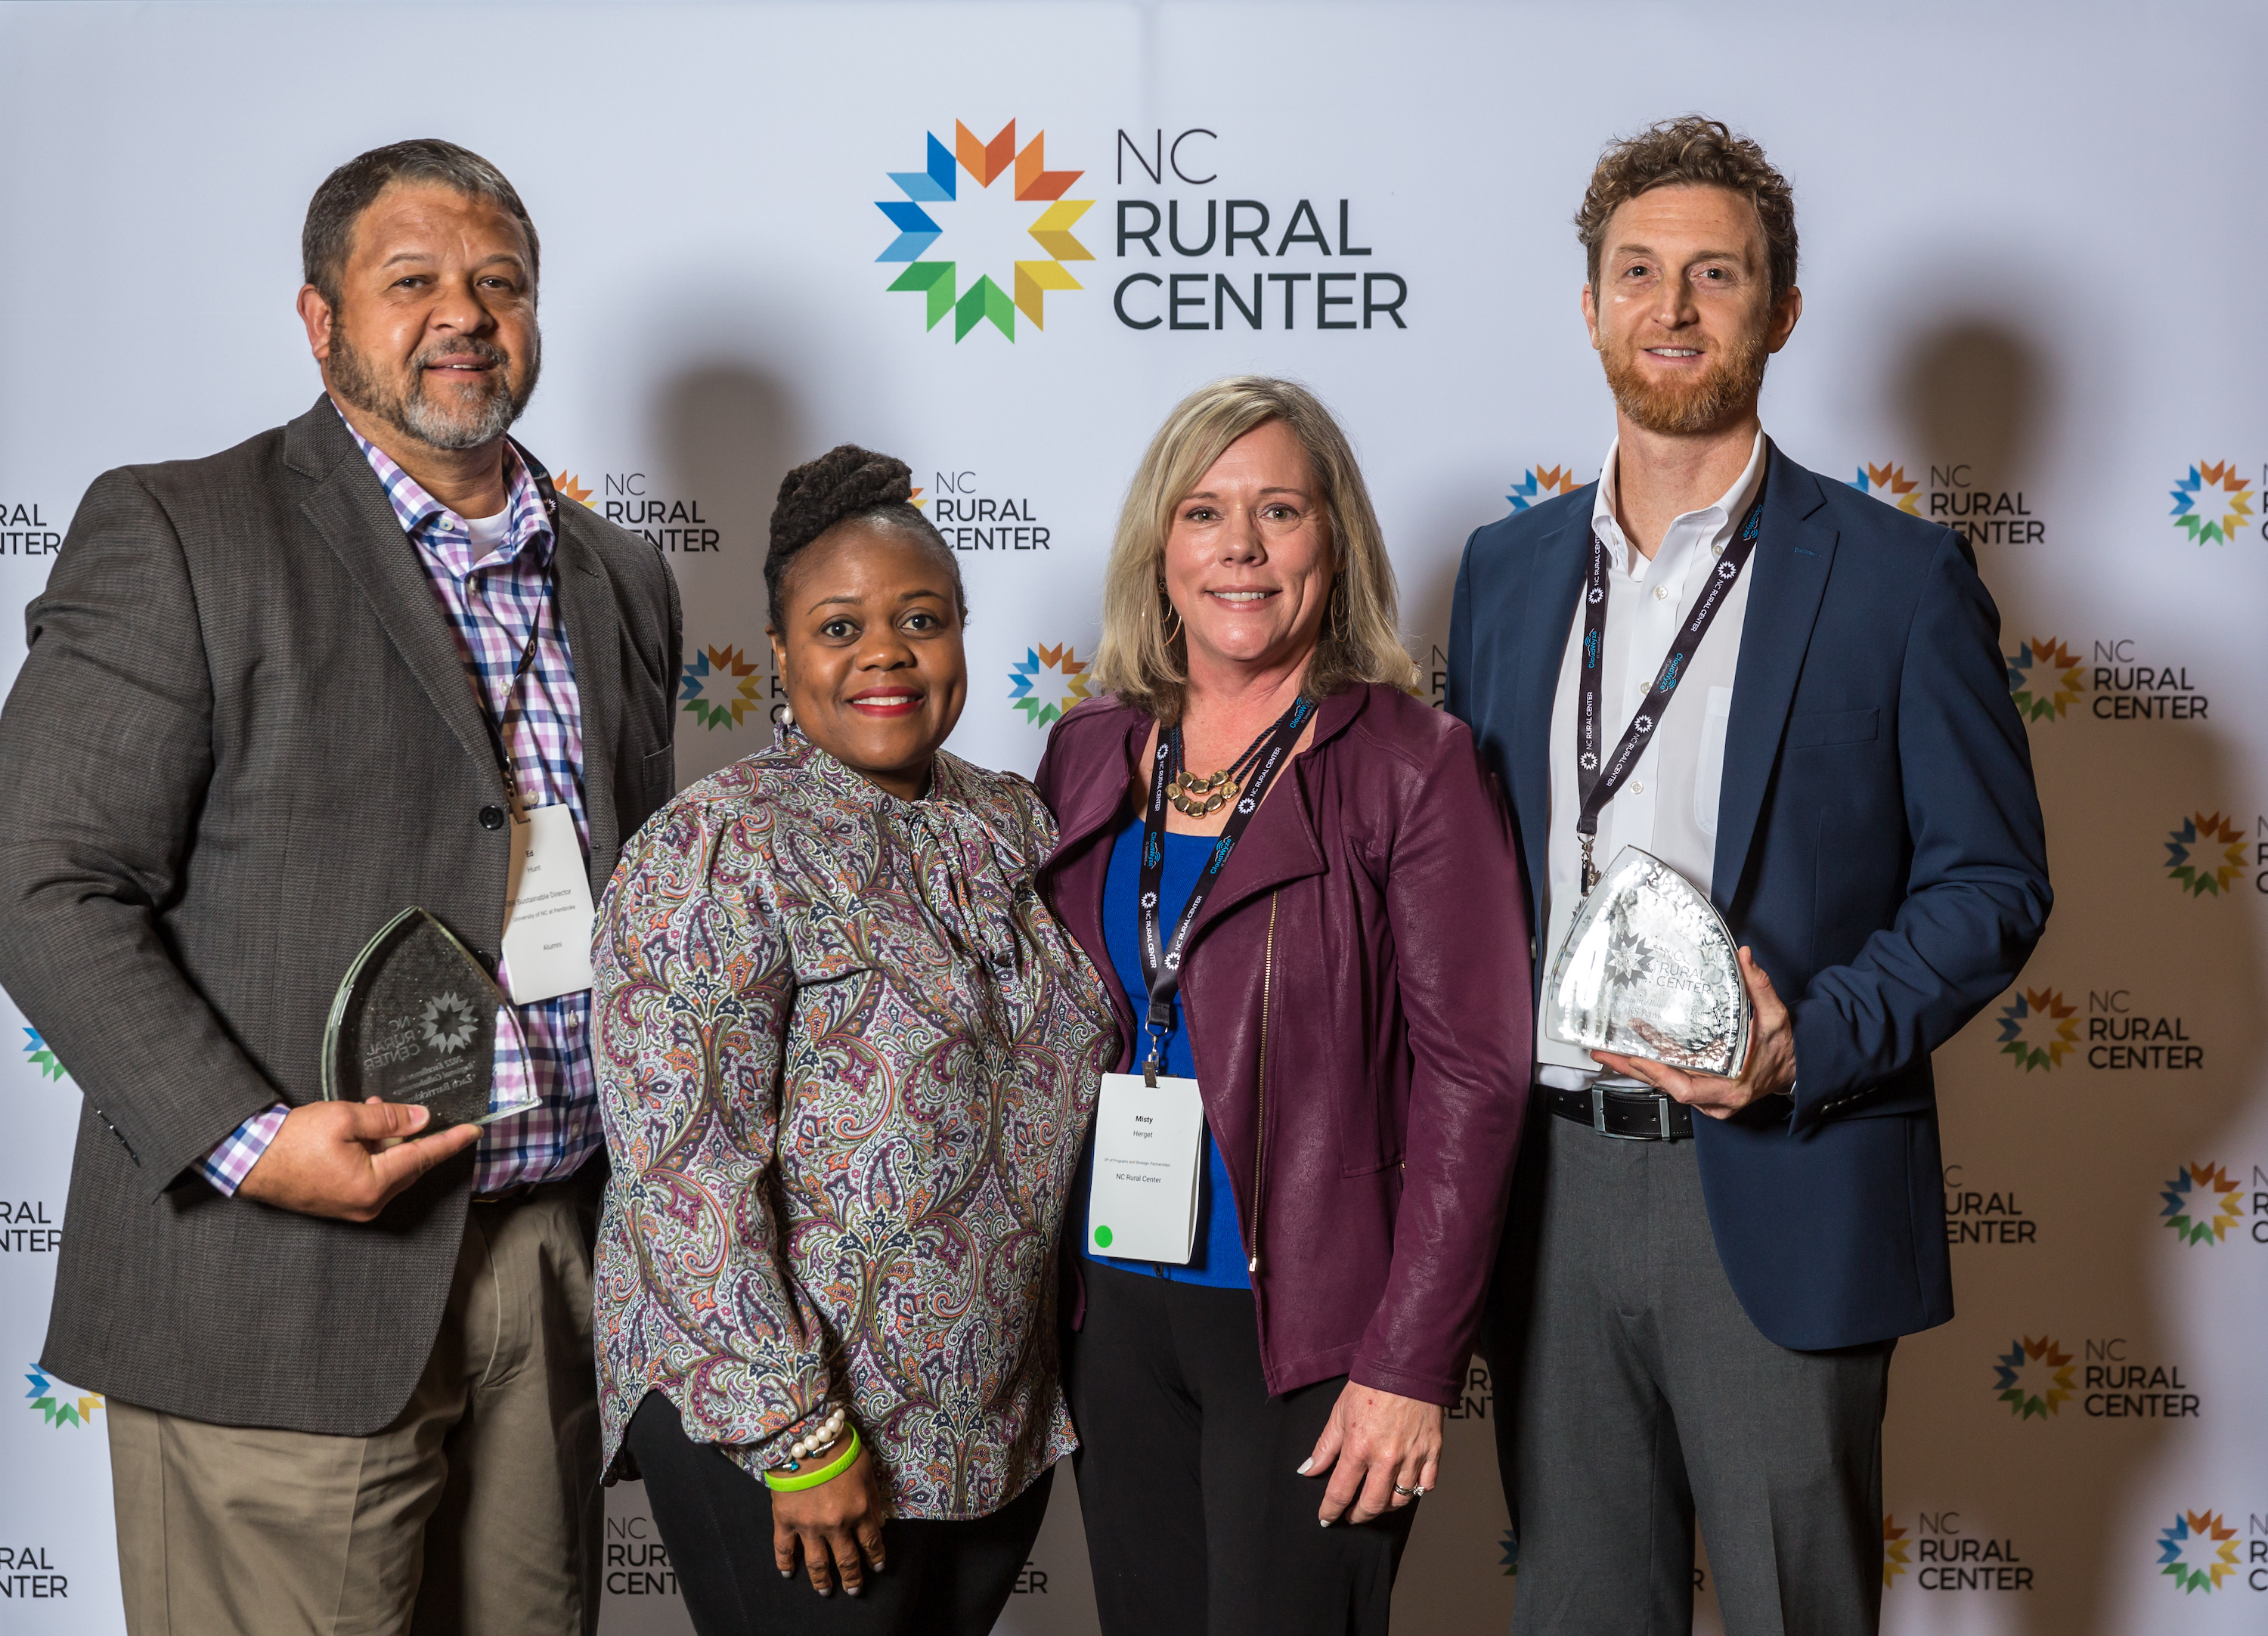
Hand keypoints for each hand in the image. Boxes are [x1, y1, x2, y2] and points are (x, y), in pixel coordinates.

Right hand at [236, 1098, 479, 1219]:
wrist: (249, 1160)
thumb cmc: (292, 1141)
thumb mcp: (345, 1118)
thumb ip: (389, 1119)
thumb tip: (421, 1118)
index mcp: (373, 1184)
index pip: (423, 1157)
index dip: (450, 1141)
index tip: (474, 1131)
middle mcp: (368, 1203)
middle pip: (407, 1165)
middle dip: (407, 1135)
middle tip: (399, 1109)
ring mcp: (354, 1208)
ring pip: (389, 1170)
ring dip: (387, 1142)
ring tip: (370, 1112)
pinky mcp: (341, 1205)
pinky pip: (371, 1177)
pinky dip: (372, 1154)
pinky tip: (361, 1134)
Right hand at [770, 1434, 888, 1596]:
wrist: (806, 1437)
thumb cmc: (840, 1448)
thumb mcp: (867, 1469)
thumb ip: (873, 1499)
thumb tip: (879, 1524)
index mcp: (858, 1511)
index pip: (871, 1543)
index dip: (875, 1558)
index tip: (877, 1568)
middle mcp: (836, 1524)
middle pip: (846, 1560)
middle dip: (852, 1578)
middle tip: (854, 1590)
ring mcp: (808, 1525)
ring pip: (817, 1562)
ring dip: (822, 1580)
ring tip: (825, 1591)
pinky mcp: (785, 1520)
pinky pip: (784, 1548)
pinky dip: (785, 1564)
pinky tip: (788, 1573)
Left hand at [1300, 1382, 1442, 1524]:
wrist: (1408, 1364)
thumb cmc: (1372, 1384)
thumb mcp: (1339, 1413)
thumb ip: (1324, 1447)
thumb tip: (1308, 1470)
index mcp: (1359, 1447)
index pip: (1341, 1492)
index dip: (1331, 1510)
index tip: (1326, 1518)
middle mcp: (1386, 1457)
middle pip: (1372, 1505)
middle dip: (1358, 1516)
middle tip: (1351, 1515)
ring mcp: (1413, 1457)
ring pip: (1400, 1500)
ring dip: (1385, 1506)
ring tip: (1376, 1501)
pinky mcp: (1433, 1452)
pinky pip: (1426, 1485)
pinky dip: (1415, 1491)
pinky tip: (1405, 1487)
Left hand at [1593, 946, 1795, 1118]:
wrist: (1794, 1070)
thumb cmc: (1783, 1047)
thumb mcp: (1775, 1016)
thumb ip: (1759, 987)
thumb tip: (1745, 958)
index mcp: (1733, 1085)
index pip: (1687, 1088)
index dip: (1659, 1075)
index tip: (1638, 1058)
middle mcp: (1717, 1098)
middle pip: (1666, 1088)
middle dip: (1633, 1070)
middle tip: (1604, 1053)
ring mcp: (1709, 1100)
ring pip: (1665, 1087)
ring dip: (1636, 1070)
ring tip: (1606, 1052)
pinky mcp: (1704, 1096)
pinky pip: (1672, 1083)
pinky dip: (1652, 1070)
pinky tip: (1631, 1054)